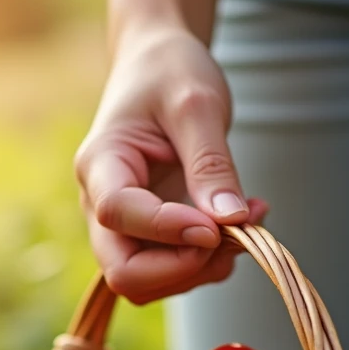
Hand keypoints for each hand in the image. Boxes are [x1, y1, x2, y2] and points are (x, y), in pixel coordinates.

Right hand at [75, 27, 266, 303]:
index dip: (167, 229)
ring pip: (149, 284)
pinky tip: (238, 225)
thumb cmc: (170, 72)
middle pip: (123, 272)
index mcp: (100, 165)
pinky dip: (209, 263)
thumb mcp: (197, 104)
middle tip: (232, 237)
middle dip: (182, 268)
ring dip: (202, 269)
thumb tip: (230, 220)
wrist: (158, 66)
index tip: (216, 225)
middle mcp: (100, 205)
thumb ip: (211, 163)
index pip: (118, 214)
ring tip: (248, 222)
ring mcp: (123, 226)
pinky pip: (171, 272)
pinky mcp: (148, 235)